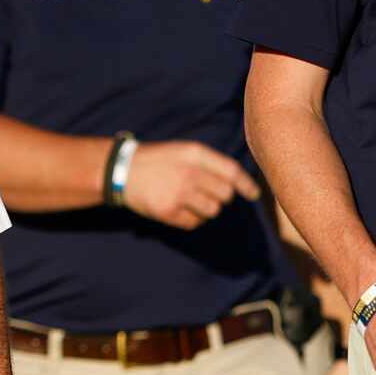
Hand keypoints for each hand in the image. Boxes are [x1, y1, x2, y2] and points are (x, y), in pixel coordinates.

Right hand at [120, 140, 261, 229]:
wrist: (121, 170)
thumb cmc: (158, 160)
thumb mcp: (184, 151)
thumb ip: (209, 164)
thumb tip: (236, 185)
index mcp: (195, 154)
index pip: (232, 172)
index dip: (246, 185)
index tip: (254, 195)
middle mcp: (190, 173)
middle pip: (225, 195)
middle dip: (220, 198)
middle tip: (205, 194)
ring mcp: (179, 193)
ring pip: (212, 211)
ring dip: (207, 210)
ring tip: (191, 202)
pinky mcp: (168, 210)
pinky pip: (195, 222)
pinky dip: (191, 219)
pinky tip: (179, 209)